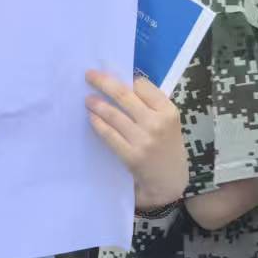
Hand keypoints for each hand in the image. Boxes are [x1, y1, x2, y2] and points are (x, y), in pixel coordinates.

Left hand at [85, 71, 187, 210]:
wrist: (170, 181)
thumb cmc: (167, 147)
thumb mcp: (169, 123)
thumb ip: (152, 106)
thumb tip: (122, 84)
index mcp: (169, 111)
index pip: (143, 86)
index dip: (127, 81)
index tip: (114, 77)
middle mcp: (157, 123)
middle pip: (124, 96)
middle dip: (104, 82)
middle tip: (89, 75)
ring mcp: (144, 140)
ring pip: (113, 115)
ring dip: (97, 104)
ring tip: (88, 99)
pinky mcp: (131, 155)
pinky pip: (109, 135)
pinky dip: (98, 124)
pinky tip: (91, 117)